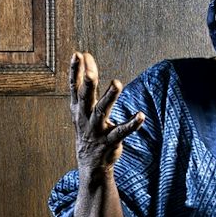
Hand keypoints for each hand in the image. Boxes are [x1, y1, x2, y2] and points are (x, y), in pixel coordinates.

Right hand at [69, 50, 144, 179]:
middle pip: (86, 98)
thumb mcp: (82, 106)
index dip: (75, 71)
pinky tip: (141, 115)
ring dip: (110, 97)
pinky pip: (122, 131)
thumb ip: (85, 81)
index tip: (78, 54)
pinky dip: (132, 124)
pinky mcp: (110, 141)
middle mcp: (86, 117)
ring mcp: (97, 129)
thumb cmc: (87, 127)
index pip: (74, 87)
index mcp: (78, 108)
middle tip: (91, 72)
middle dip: (88, 84)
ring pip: (102, 111)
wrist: (90, 162)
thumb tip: (84, 54)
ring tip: (116, 83)